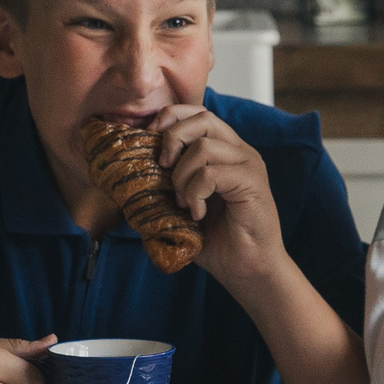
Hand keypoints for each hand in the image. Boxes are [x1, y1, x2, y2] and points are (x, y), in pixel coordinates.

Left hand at [153, 104, 283, 282]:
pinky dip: (195, 193)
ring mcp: (249, 166)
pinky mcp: (253, 183)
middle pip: (203, 118)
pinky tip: (197, 213)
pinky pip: (211, 174)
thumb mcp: (184, 206)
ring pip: (204, 146)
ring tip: (183, 202)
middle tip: (163, 169)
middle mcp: (241, 152)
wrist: (249, 271)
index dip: (170, 119)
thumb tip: (130, 173)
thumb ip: (167, 184)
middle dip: (173, 138)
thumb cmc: (219, 241)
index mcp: (227, 151)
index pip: (198, 113)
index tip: (151, 143)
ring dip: (182, 175)